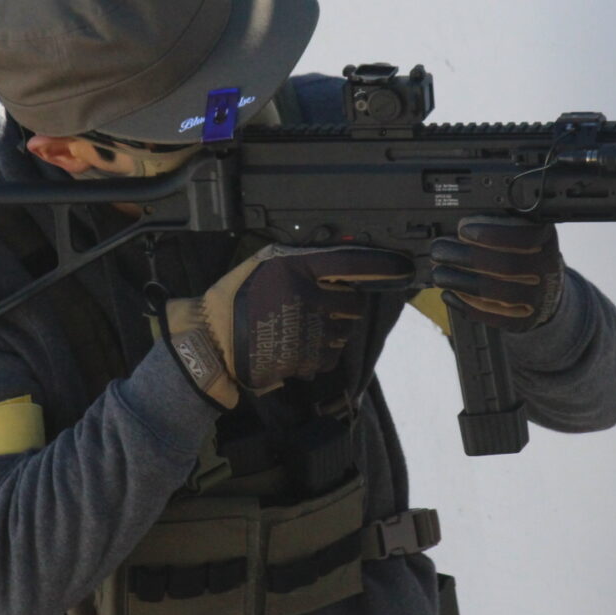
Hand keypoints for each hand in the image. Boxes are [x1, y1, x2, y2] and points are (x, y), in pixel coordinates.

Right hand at [167, 245, 414, 406]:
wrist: (212, 339)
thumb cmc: (236, 296)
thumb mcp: (264, 262)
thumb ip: (301, 258)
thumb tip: (340, 255)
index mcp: (297, 268)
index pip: (351, 262)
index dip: (382, 265)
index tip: (403, 267)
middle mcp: (307, 298)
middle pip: (353, 304)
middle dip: (343, 305)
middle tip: (321, 306)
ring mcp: (307, 331)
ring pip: (343, 332)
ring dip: (332, 331)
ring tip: (305, 328)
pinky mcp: (303, 360)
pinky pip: (329, 357)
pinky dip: (321, 354)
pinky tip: (299, 346)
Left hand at [430, 216, 565, 332]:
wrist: (546, 288)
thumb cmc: (522, 252)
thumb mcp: (518, 229)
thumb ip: (495, 223)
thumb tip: (458, 226)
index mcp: (544, 239)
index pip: (523, 236)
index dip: (490, 234)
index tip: (462, 230)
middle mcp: (546, 269)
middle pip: (505, 267)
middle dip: (465, 257)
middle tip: (439, 250)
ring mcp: (536, 298)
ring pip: (495, 293)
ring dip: (459, 281)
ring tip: (439, 273)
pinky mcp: (523, 320)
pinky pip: (491, 316)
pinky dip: (465, 305)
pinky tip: (449, 294)